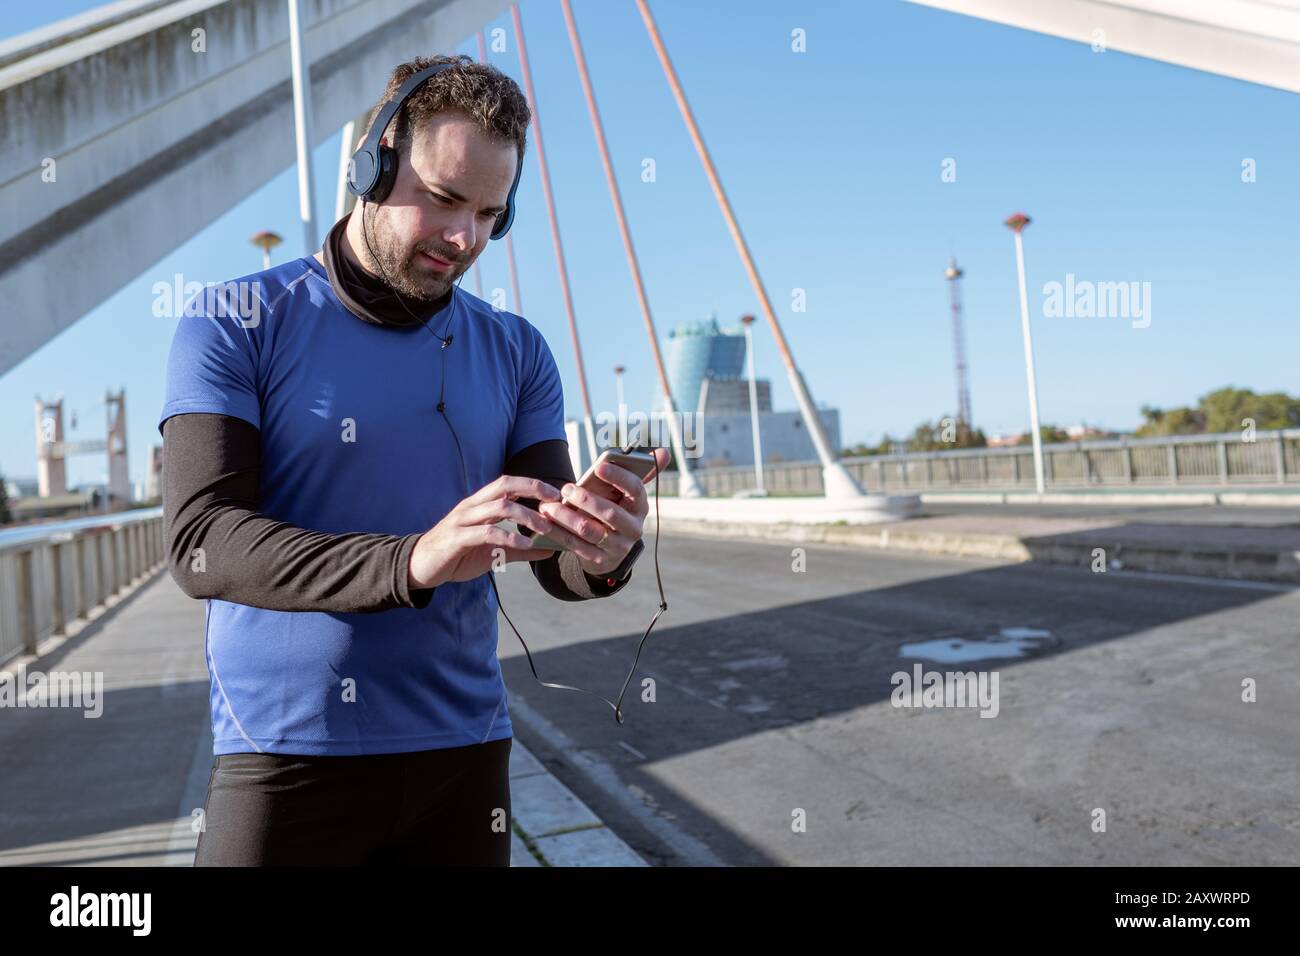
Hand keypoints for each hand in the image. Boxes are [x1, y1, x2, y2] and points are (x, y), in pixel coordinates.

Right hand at [407, 475, 562, 588]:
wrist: (420, 568)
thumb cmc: (457, 556)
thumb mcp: (493, 553)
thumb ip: (520, 550)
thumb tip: (549, 550)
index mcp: (479, 505)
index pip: (508, 484)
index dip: (533, 484)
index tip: (557, 494)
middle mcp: (472, 506)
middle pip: (505, 486)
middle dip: (533, 489)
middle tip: (556, 501)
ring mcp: (463, 520)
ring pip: (499, 507)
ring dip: (526, 516)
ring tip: (545, 528)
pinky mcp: (457, 538)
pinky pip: (486, 533)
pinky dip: (508, 537)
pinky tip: (525, 544)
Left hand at [536, 448, 670, 577]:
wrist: (613, 550)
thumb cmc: (617, 509)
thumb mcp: (629, 495)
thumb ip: (642, 472)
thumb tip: (666, 451)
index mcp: (640, 506)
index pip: (635, 490)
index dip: (618, 477)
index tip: (598, 466)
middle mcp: (632, 528)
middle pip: (611, 513)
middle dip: (586, 500)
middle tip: (566, 488)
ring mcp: (616, 546)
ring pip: (590, 531)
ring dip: (566, 518)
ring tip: (548, 506)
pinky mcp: (599, 559)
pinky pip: (576, 546)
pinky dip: (558, 533)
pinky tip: (545, 522)